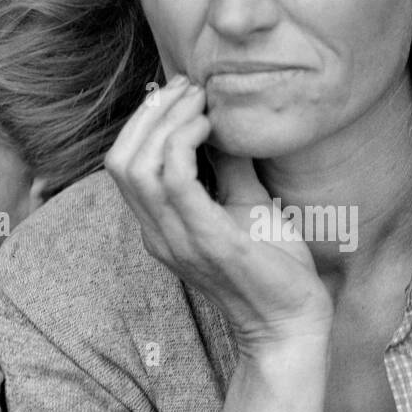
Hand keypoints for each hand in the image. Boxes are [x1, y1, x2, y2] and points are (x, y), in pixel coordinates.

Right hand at [105, 76, 332, 351]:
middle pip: (119, 160)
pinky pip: (174, 181)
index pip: (123, 164)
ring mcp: (177, 240)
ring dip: (166, 121)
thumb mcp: (247, 204)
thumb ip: (229, 166)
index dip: (143, 120)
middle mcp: (158, 234)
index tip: (182, 92)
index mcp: (161, 226)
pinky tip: (211, 128)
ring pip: (137, 166)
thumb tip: (227, 120)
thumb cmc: (273, 267)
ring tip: (200, 102)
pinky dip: (185, 143)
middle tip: (189, 88)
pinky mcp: (207, 242)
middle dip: (150, 113)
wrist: (291, 323)